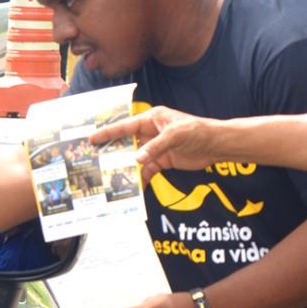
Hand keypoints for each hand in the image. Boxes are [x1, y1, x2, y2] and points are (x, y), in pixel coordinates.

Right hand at [90, 107, 221, 181]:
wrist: (215, 145)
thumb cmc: (196, 132)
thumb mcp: (175, 136)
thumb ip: (155, 147)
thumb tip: (137, 159)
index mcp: (151, 119)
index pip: (125, 126)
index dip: (108, 132)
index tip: (92, 138)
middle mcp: (150, 132)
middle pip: (127, 143)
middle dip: (113, 152)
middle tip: (96, 162)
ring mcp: (155, 147)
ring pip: (135, 159)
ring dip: (126, 169)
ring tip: (112, 179)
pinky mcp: (162, 160)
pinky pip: (147, 170)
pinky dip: (142, 179)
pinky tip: (135, 188)